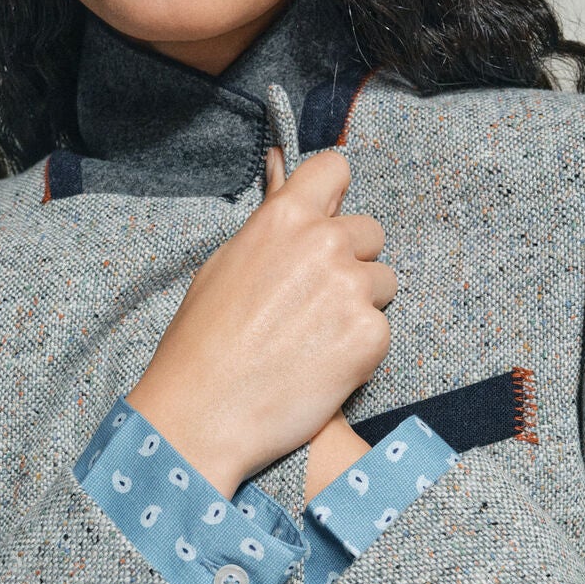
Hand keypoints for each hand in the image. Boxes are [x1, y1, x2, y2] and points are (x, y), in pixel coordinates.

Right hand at [125, 145, 393, 497]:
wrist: (202, 415)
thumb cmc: (202, 341)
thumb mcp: (226, 262)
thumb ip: (271, 220)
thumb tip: (281, 168)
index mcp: (284, 217)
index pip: (336, 171)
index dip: (333, 198)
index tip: (325, 222)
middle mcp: (324, 243)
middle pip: (370, 232)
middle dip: (350, 261)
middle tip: (312, 303)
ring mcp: (351, 289)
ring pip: (382, 283)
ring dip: (358, 306)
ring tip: (313, 339)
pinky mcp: (370, 336)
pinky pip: (381, 329)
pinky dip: (359, 348)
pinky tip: (320, 366)